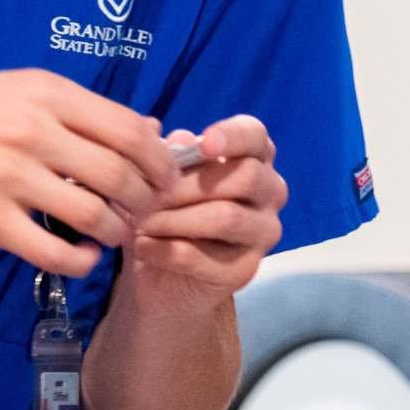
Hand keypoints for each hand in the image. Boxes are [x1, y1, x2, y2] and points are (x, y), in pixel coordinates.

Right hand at [0, 70, 179, 278]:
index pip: (129, 130)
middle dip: (146, 200)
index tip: (167, 178)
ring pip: (92, 214)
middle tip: (148, 212)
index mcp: (45, 93)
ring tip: (115, 234)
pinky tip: (84, 257)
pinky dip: (80, 260)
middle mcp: (32, 131)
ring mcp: (7, 176)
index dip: (160, 160)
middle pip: (120, 174)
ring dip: (117, 232)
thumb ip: (81, 108)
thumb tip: (150, 128)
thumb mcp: (18, 88)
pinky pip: (50, 249)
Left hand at [122, 115, 288, 314]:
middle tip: (146, 194)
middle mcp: (270, 191)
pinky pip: (203, 256)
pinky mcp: (245, 271)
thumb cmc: (167, 208)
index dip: (233, 135)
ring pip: (225, 217)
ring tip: (139, 221)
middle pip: (245, 176)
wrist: (159, 273)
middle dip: (187, 184)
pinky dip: (164, 249)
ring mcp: (263, 233)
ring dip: (173, 218)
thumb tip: (179, 138)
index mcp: (254, 157)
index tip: (205, 143)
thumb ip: (170, 154)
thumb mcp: (161, 176)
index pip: (255, 135)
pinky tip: (140, 246)